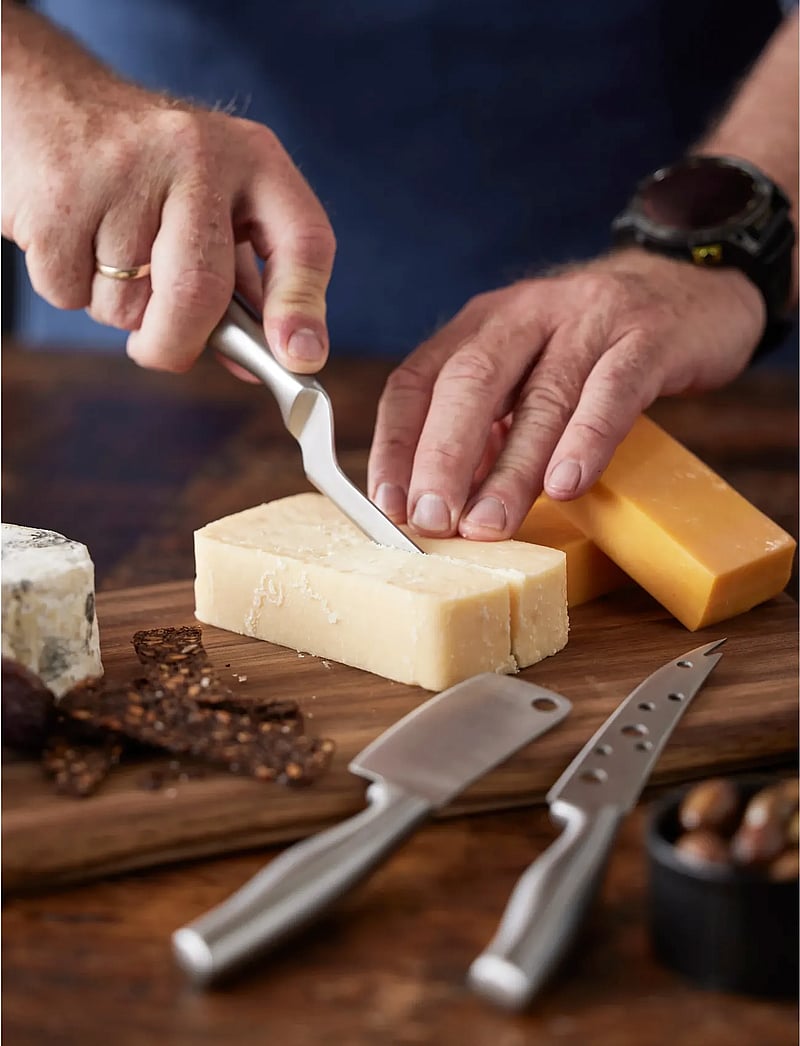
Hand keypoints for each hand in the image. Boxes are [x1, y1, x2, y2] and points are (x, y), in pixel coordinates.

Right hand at [2, 11, 334, 374]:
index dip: (302, 310)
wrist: (51, 96)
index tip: (297, 360)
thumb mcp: (216, 203)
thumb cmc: (148, 171)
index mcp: (254, 160)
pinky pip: (69, 292)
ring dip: (115, 309)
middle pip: (200, 291)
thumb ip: (247, 282)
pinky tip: (74, 240)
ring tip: (107, 253)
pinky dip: (69, 291)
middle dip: (178, 345)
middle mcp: (198, 155)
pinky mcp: (61, 190)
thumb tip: (277, 359)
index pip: (302, 241)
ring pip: (126, 304)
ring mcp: (126, 168)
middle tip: (163, 351)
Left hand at [368, 249, 765, 538]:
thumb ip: (486, 426)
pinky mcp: (648, 337)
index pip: (417, 380)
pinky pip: (612, 391)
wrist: (690, 288)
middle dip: (442, 458)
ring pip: (539, 397)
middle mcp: (524, 314)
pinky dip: (585, 440)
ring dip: (509, 471)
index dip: (395, 443)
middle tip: (431, 520)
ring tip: (488, 525)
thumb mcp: (524, 371)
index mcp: (480, 325)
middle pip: (469, 383)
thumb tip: (440, 502)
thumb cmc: (592, 349)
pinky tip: (565, 486)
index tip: (386, 503)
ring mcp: (587, 321)